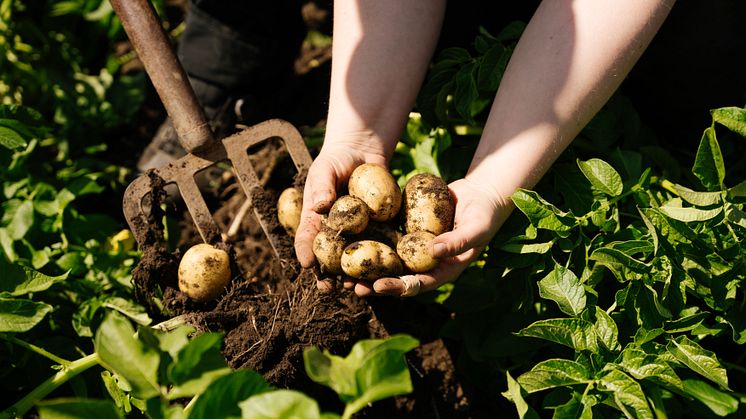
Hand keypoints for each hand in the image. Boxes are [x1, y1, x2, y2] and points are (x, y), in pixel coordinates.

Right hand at [294, 137, 388, 276]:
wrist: (363, 152)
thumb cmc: (337, 161)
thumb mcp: (325, 169)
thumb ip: (322, 187)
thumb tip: (321, 205)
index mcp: (315, 221)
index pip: (307, 240)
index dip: (305, 253)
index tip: (307, 265)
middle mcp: (334, 232)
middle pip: (329, 258)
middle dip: (329, 276)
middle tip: (330, 288)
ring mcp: (356, 234)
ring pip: (354, 260)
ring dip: (355, 276)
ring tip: (357, 287)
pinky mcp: (378, 230)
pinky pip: (379, 247)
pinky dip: (382, 262)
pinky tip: (386, 273)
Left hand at [349, 177, 512, 296]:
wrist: (481, 194)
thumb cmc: (484, 215)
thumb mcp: (476, 228)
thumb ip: (457, 242)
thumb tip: (432, 252)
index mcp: (443, 269)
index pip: (417, 284)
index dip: (397, 287)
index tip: (377, 286)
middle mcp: (426, 263)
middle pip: (397, 277)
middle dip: (373, 283)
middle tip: (350, 285)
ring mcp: (416, 247)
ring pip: (388, 259)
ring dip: (367, 265)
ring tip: (342, 270)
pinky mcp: (409, 231)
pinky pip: (389, 237)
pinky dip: (372, 239)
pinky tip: (352, 237)